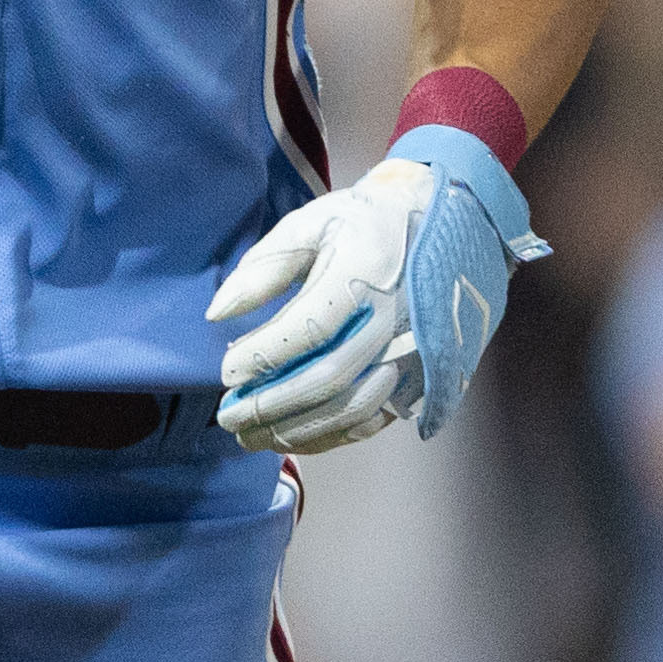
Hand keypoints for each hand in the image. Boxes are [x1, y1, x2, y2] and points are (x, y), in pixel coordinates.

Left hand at [208, 124, 543, 451]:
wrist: (444, 228)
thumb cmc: (366, 224)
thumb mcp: (312, 223)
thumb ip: (265, 267)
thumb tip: (218, 313)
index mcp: (367, 274)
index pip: (310, 327)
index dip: (264, 355)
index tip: (226, 372)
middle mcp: (397, 321)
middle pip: (329, 378)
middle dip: (271, 404)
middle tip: (227, 416)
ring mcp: (414, 355)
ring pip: (352, 409)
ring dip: (296, 430)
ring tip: (249, 437)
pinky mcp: (421, 379)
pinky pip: (375, 420)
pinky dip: (330, 436)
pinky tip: (293, 438)